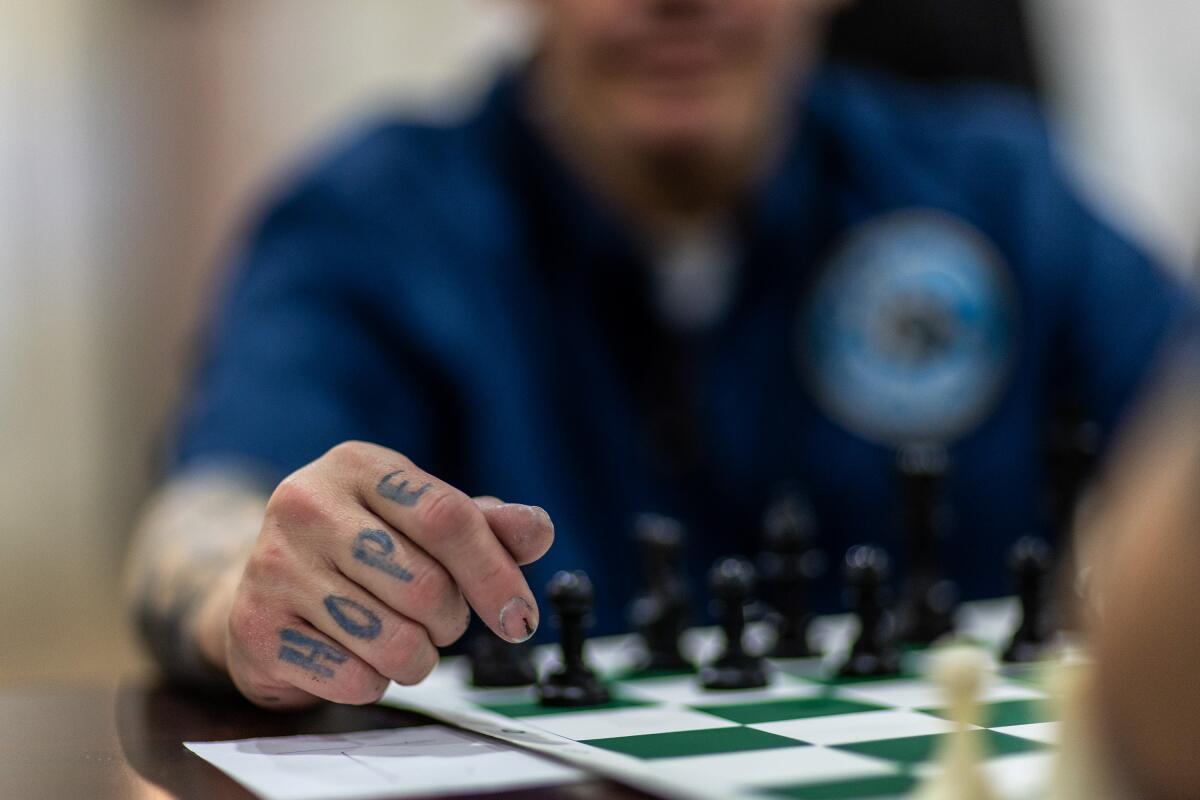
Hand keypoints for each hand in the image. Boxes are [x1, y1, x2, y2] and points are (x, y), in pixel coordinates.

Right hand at [216, 441, 553, 707]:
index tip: (520, 615)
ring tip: (403, 640)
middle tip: (441, 621)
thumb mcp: (421, 520)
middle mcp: (307, 505)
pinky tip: (357, 656)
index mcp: (358, 466)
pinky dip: (374, 682)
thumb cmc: (360, 547)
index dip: (495, 573)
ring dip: (419, 657)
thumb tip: (538, 530)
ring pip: (393, 642)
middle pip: (426, 586)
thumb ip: (485, 525)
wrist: (263, 585)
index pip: (448, 517)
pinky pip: (353, 679)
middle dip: (453, 620)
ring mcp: (275, 566)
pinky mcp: (256, 628)